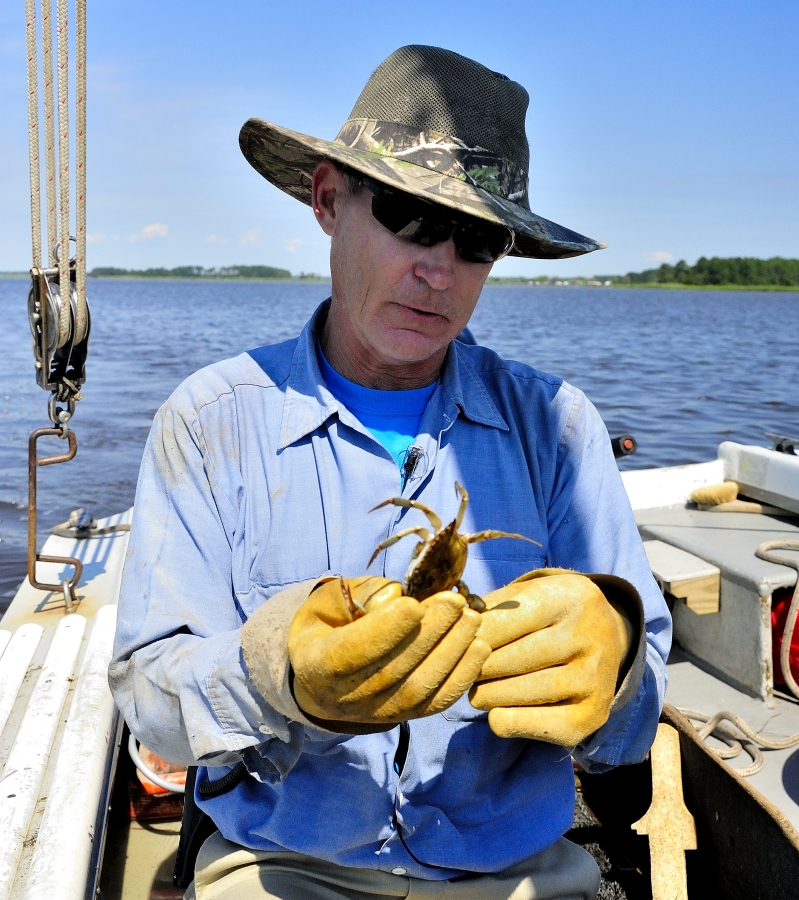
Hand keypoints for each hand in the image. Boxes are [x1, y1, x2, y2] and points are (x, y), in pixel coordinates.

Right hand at [288, 576, 490, 728]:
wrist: (325, 674)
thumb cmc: (330, 626)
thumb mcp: (329, 601)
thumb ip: (359, 595)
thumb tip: (394, 597)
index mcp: (316, 664)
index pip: (351, 652)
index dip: (385, 630)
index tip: (414, 604)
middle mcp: (346, 697)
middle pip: (393, 670)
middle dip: (429, 633)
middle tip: (455, 601)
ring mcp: (378, 713)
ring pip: (419, 689)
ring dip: (452, 652)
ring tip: (471, 618)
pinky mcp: (406, 716)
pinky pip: (437, 702)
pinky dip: (463, 676)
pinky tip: (479, 647)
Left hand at [469, 569, 633, 745]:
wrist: (609, 638)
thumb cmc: (549, 613)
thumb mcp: (526, 594)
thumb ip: (489, 607)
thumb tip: (452, 628)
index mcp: (568, 597)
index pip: (505, 621)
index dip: (474, 635)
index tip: (459, 641)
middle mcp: (588, 636)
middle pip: (508, 660)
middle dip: (477, 667)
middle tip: (464, 668)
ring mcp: (593, 679)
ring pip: (516, 694)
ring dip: (486, 694)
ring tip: (480, 687)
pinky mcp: (591, 716)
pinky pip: (530, 725)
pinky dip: (504, 720)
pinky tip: (499, 709)